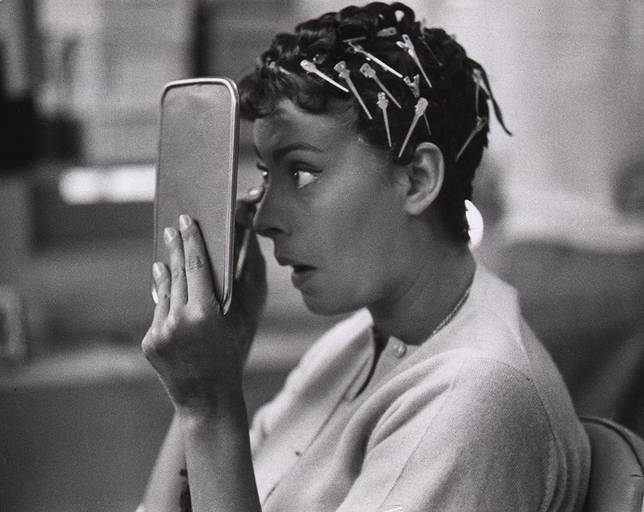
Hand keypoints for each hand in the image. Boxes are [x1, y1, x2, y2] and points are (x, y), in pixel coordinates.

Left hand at [142, 191, 265, 416]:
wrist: (208, 398)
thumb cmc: (232, 355)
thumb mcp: (240, 320)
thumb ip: (234, 287)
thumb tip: (230, 253)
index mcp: (205, 313)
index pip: (196, 266)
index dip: (191, 240)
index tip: (187, 221)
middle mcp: (179, 320)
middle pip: (176, 274)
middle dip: (174, 248)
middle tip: (172, 228)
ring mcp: (160, 332)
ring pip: (164, 292)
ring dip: (165, 272)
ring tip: (164, 255)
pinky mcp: (149, 342)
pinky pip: (159, 313)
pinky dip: (164, 300)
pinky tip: (163, 286)